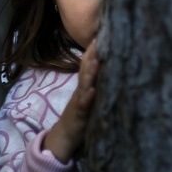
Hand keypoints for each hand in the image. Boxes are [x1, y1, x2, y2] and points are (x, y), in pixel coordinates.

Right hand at [43, 39, 98, 163]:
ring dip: (90, 72)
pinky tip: (93, 90)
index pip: (88, 65)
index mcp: (85, 86)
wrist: (64, 137)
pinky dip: (88, 97)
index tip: (102, 34)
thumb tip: (108, 69)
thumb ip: (95, 84)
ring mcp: (79, 102)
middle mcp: (81, 90)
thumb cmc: (80, 116)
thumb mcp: (88, 97)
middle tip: (100, 39)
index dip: (94, 50)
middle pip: (86, 69)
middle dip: (92, 55)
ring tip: (97, 60)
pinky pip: (83, 105)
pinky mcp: (79, 116)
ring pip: (85, 84)